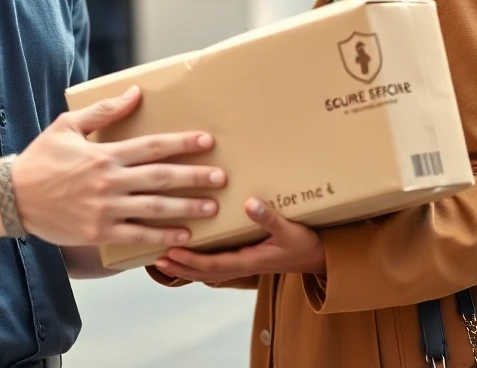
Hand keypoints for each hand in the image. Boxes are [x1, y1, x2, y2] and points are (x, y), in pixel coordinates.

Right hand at [11, 86, 225, 247]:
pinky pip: (137, 235)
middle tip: (221, 177)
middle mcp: (109, 181)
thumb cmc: (42, 158)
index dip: (182, 143)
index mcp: (105, 154)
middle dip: (195, 177)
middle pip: (161, 177)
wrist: (13, 197)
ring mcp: (105, 209)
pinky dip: (162, 235)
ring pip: (155, 208)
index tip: (207, 141)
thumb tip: (136, 93)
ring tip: (212, 208)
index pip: (152, 146)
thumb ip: (105, 112)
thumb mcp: (68, 126)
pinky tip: (183, 234)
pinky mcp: (99, 232)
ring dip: (186, 207)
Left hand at [154, 199, 325, 283]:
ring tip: (165, 258)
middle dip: (180, 267)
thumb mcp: (289, 229)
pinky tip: (189, 254)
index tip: (170, 252)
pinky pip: (217, 266)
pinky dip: (199, 264)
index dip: (189, 260)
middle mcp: (242, 266)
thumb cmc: (305, 243)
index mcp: (249, 260)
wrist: (320, 258)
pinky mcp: (246, 260)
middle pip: (204, 272)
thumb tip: (249, 203)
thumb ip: (269, 217)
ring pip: (209, 271)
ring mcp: (244, 265)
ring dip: (186, 267)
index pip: (212, 264)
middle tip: (156, 258)